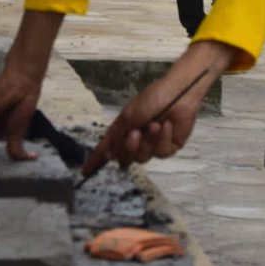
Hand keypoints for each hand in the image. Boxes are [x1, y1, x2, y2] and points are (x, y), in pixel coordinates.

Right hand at [81, 41, 234, 175]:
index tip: (85, 173)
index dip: (96, 161)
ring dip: (148, 140)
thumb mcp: (129, 115)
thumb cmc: (152, 98)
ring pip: (143, 157)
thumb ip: (117, 137)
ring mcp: (153, 144)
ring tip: (155, 124)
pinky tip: (167, 125)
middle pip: (125, 157)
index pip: (107, 148)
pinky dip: (163, 138)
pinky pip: (162, 152)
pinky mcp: (169, 147)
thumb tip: (107, 155)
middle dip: (129, 147)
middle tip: (135, 133)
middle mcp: (136, 139)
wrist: (179, 92)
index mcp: (124, 129)